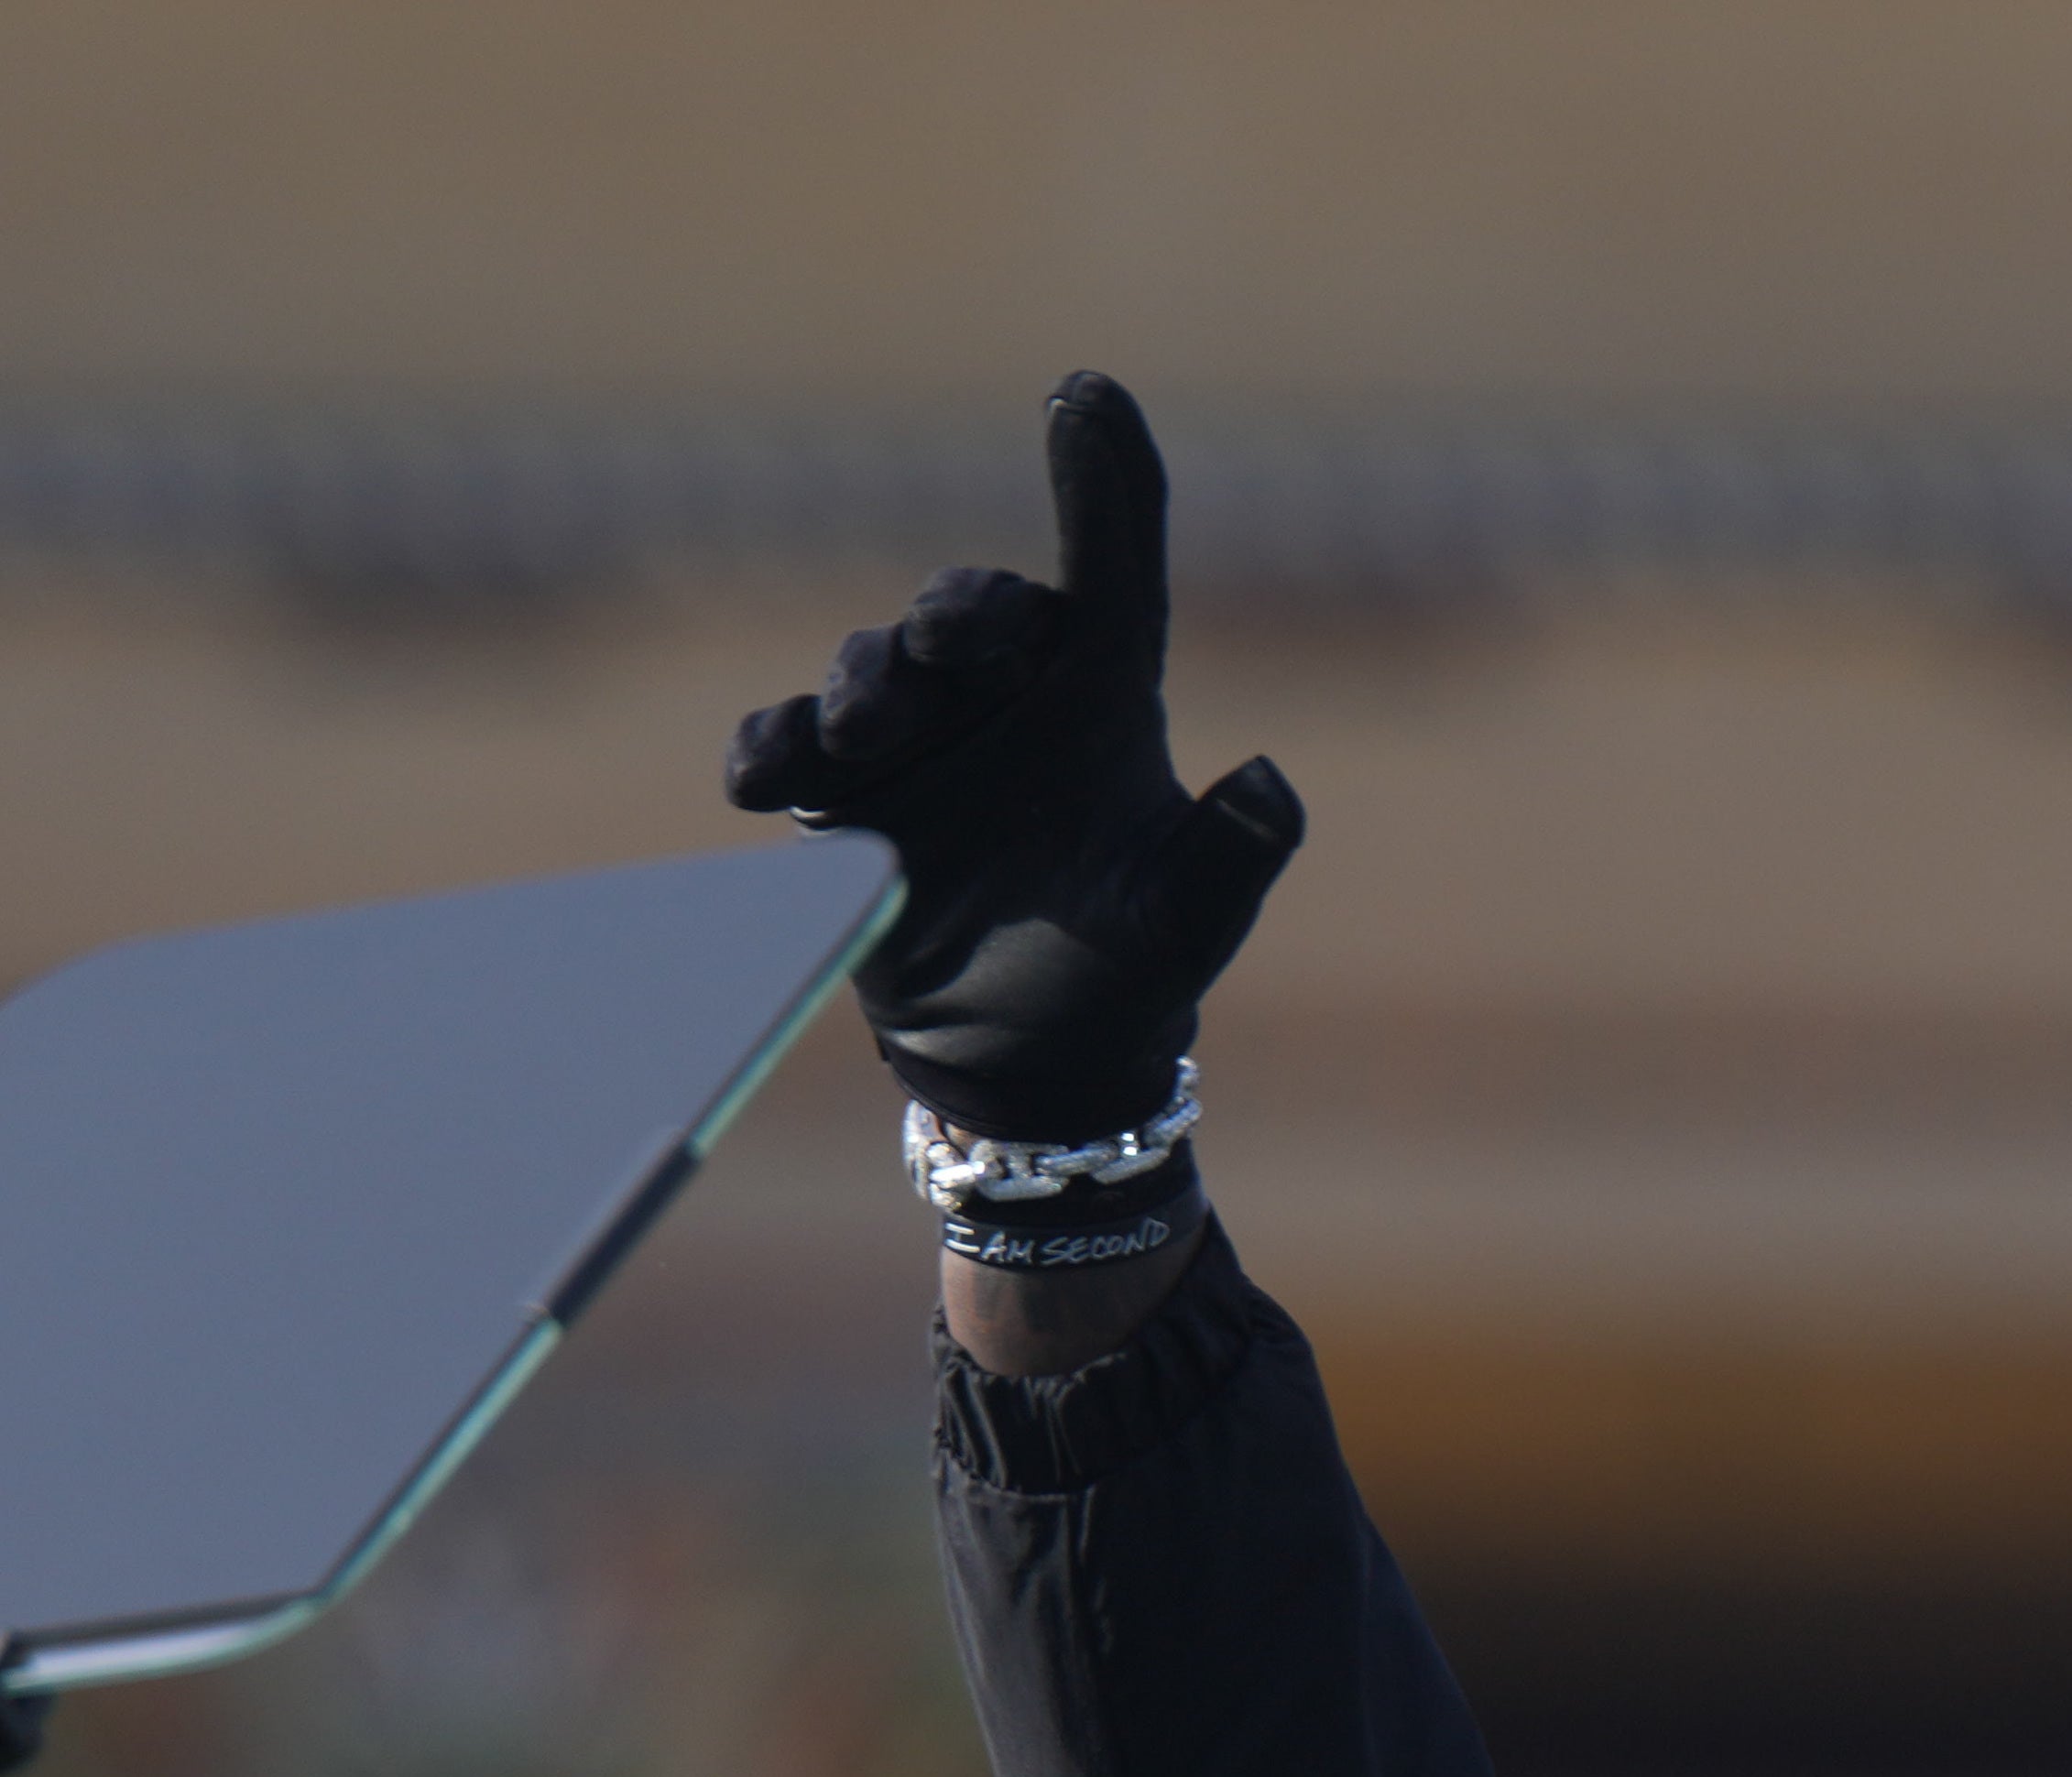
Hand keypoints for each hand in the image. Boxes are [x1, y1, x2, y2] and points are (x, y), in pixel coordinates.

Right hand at [726, 371, 1301, 1144]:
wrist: (1034, 1060)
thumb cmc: (1128, 969)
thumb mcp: (1191, 920)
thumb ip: (1236, 855)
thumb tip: (1272, 785)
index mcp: (1103, 695)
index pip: (1111, 565)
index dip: (1103, 475)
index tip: (1084, 388)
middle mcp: (1005, 695)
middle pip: (971, 608)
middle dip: (955, 613)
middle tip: (947, 642)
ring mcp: (914, 740)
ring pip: (872, 669)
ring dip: (865, 685)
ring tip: (873, 735)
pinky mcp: (836, 797)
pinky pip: (785, 748)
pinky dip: (770, 751)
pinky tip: (767, 779)